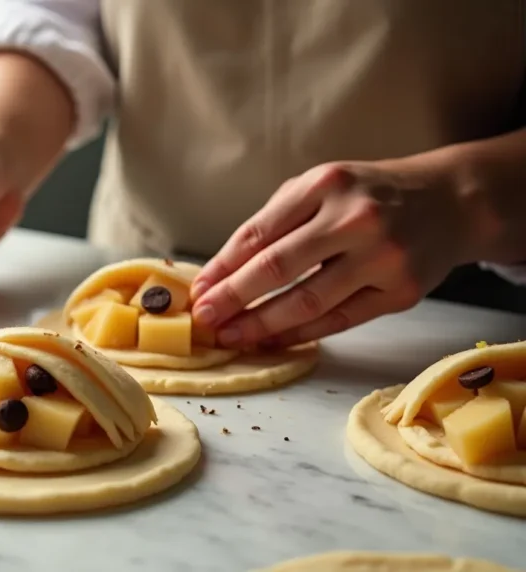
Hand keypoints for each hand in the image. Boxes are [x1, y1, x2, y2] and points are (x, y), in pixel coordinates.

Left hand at [189, 161, 477, 348]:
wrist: (450, 201)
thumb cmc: (367, 196)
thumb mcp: (320, 188)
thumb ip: (273, 223)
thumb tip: (220, 274)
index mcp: (325, 185)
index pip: (258, 233)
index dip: (222, 267)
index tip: (197, 291)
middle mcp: (355, 219)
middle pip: (278, 267)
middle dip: (233, 298)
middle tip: (204, 320)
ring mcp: (382, 257)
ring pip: (308, 302)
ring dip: (261, 324)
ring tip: (231, 337)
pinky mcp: (401, 292)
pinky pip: (340, 320)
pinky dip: (300, 335)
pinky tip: (272, 341)